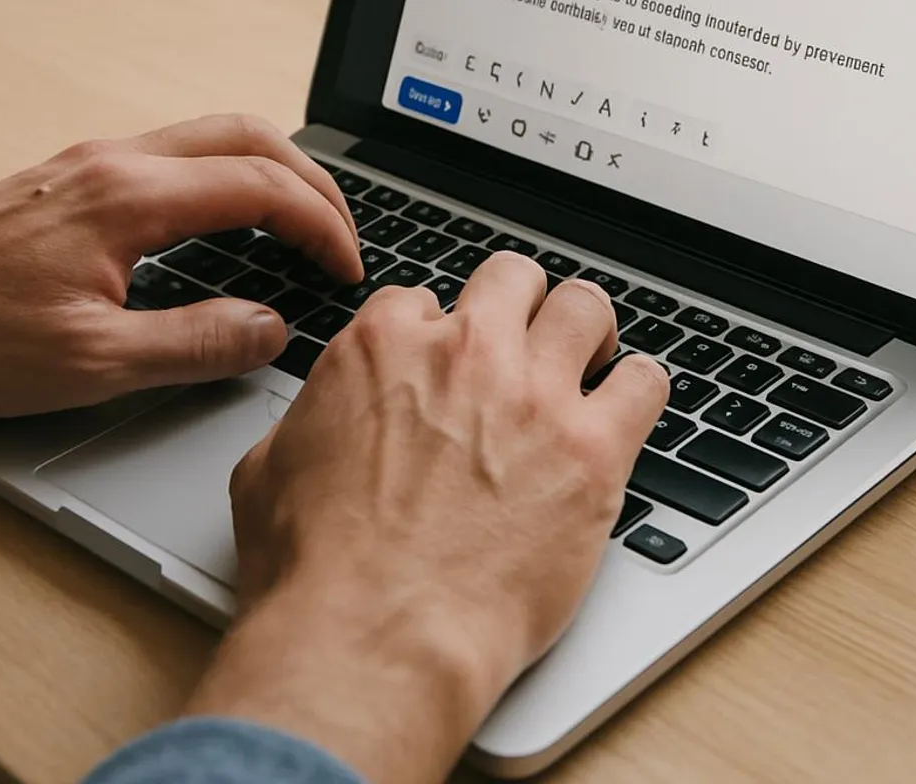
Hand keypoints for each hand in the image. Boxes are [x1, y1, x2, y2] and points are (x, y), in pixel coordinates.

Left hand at [0, 114, 361, 416]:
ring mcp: (98, 160)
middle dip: (315, 182)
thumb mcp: (87, 363)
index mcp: (130, 197)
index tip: (346, 267)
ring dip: (277, 170)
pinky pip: (183, 151)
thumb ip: (193, 345)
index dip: (323, 225)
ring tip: (305, 222)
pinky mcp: (80, 175)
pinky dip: (235, 174)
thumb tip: (269, 329)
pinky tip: (234, 219)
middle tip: (343, 235)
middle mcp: (119, 161)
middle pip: (253, 135)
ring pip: (218, 133)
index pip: (264, 186)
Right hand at [186, 252, 668, 783]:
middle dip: (516, 303)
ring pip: (585, 308)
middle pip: (513, 278)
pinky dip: (639, 387)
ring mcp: (534, 395)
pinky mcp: (592, 450)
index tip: (446, 361)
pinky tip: (628, 406)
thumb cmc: (317, 570)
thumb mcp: (270, 470)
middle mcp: (465, 353)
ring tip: (589, 357)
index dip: (436, 332)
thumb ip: (312, 419)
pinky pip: (645, 383)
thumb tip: (322, 419)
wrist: (374, 637)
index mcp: (385, 347)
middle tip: (524, 340)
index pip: (423, 299)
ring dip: (585, 329)